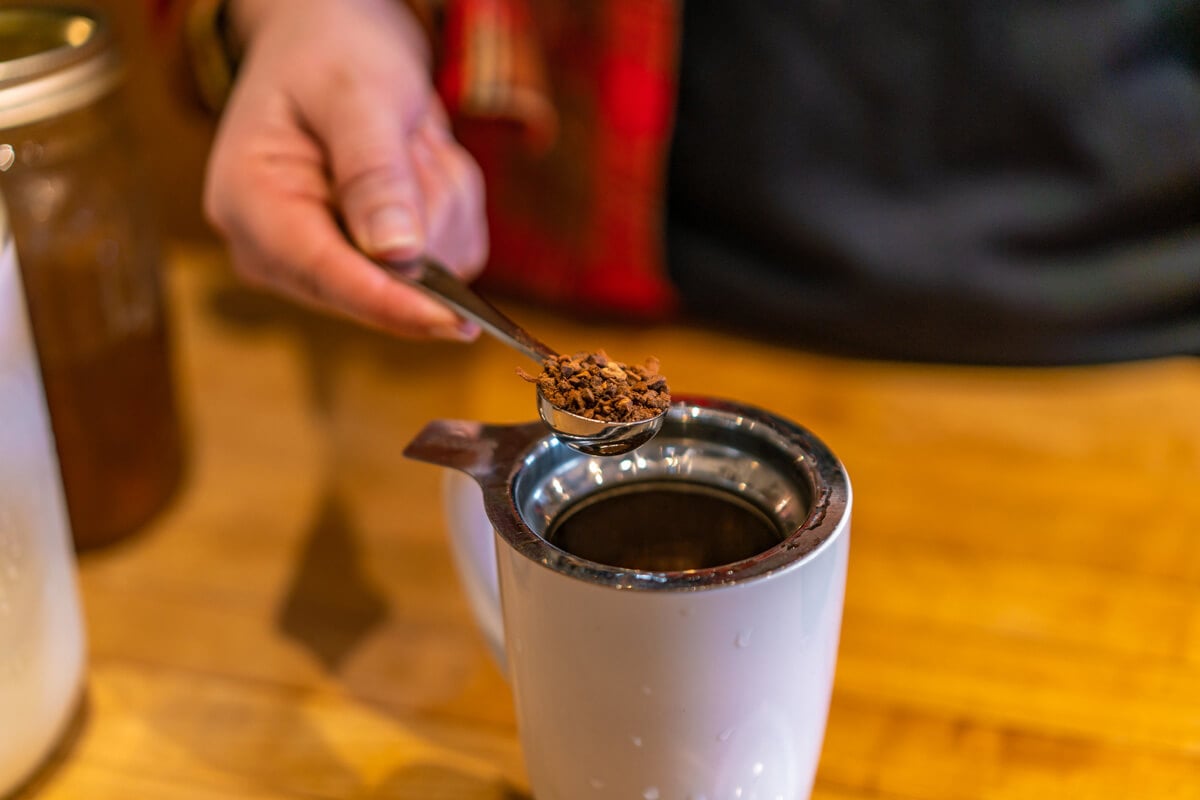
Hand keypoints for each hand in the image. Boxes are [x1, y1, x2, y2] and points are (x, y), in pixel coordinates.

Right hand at [204, 0, 487, 339]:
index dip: (391, 302)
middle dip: (425, 208)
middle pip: (387, 281)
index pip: (325, 275)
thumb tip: (396, 252)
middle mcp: (283, 254)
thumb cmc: (330, 56)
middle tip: (410, 136)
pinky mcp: (381, 269)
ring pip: (437, 269)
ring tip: (408, 140)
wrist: (336, 46)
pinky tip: (418, 160)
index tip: (451, 320)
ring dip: (444, 196)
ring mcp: (334, 268)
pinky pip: (456, 256)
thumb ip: (373, 170)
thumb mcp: (354, 92)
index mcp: (250, 206)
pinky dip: (454, 202)